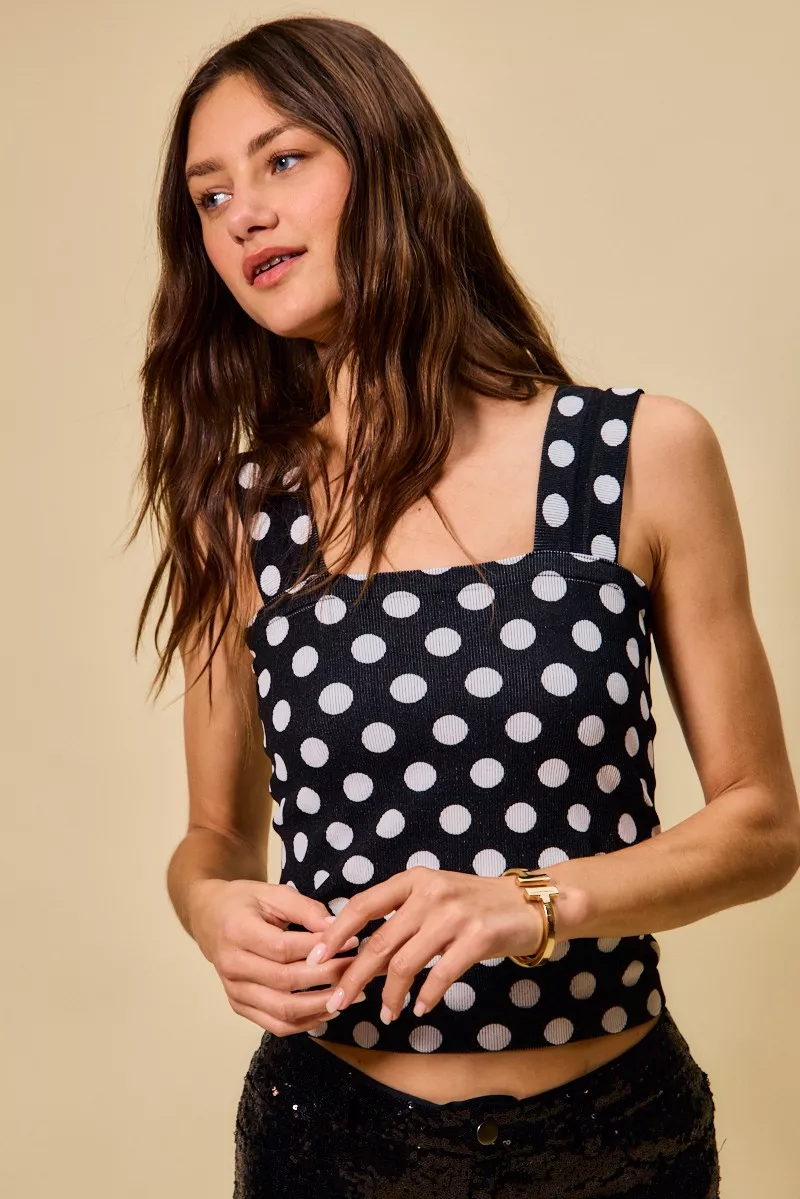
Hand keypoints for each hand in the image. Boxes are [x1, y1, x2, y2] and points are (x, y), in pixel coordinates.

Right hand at [188, 878, 365, 1035]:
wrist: (210, 918)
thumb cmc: (244, 902)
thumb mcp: (273, 893)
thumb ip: (305, 909)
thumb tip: (337, 928)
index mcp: (237, 931)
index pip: (284, 948)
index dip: (320, 949)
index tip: (352, 943)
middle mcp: (231, 965)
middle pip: (285, 981)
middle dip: (326, 977)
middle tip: (357, 970)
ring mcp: (233, 990)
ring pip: (281, 1010)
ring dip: (320, 1006)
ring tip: (350, 995)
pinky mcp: (239, 1006)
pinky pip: (274, 1025)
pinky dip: (304, 1023)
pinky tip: (328, 1011)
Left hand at [303, 866, 544, 1023]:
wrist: (527, 904)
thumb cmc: (473, 904)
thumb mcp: (433, 898)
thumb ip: (400, 918)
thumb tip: (357, 954)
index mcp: (413, 880)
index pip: (363, 905)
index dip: (336, 933)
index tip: (315, 958)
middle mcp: (430, 893)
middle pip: (379, 942)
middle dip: (353, 977)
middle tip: (338, 1002)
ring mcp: (454, 915)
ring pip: (405, 963)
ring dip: (390, 995)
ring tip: (387, 1014)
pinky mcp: (477, 937)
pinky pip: (440, 975)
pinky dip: (426, 996)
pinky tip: (420, 1008)